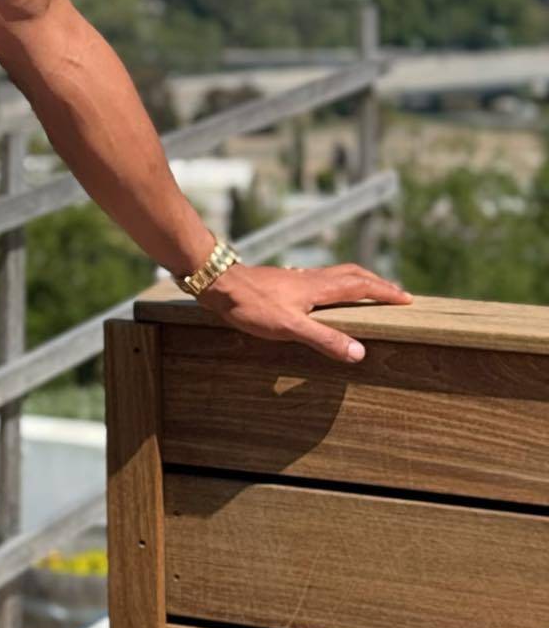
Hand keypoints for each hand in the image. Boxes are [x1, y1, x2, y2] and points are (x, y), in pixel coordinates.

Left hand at [196, 261, 411, 364]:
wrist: (219, 283)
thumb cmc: (252, 305)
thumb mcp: (290, 327)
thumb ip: (325, 339)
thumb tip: (360, 352)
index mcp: (320, 287)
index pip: (362, 287)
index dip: (386, 292)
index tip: (407, 299)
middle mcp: (313, 278)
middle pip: (354, 275)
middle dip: (377, 283)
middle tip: (395, 293)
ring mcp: (299, 278)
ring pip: (337, 275)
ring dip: (358, 282)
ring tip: (368, 293)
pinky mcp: (286, 282)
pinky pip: (321, 279)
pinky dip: (337, 285)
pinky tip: (326, 295)